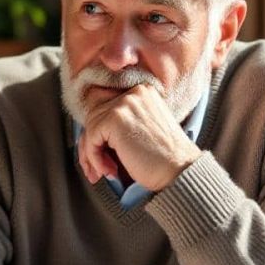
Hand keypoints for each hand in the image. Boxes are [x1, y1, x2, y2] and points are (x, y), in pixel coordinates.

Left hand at [77, 83, 200, 191]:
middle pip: (95, 117)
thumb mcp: (142, 131)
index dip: (99, 135)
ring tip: (106, 171)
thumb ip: (120, 124)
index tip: (101, 156)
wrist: (179, 171)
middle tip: (97, 169)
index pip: (106, 109)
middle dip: (91, 146)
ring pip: (90, 128)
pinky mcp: (115, 118)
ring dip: (92, 155)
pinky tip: (110, 170)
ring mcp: (124, 103)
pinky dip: (95, 158)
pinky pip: (90, 138)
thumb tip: (85, 134)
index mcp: (142, 93)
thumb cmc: (163, 159)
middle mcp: (133, 93)